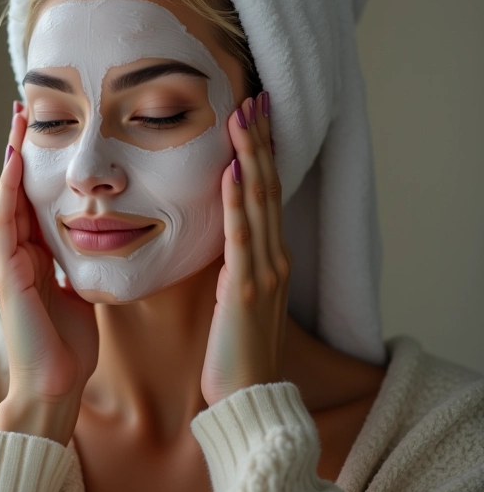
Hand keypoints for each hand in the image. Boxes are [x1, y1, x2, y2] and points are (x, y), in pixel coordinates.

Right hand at [0, 102, 98, 444]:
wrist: (56, 387)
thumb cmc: (69, 346)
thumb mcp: (79, 294)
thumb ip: (78, 268)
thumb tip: (97, 247)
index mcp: (35, 257)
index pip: (33, 201)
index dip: (38, 166)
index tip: (48, 131)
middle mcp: (17, 254)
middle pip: (17, 190)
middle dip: (20, 150)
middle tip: (25, 109)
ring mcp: (8, 263)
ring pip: (7, 199)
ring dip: (12, 159)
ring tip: (18, 121)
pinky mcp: (8, 274)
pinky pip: (6, 224)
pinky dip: (10, 191)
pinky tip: (18, 161)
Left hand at [201, 91, 292, 405]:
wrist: (247, 395)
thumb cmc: (235, 347)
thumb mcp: (235, 294)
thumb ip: (232, 262)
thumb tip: (219, 234)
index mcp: (268, 255)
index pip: (265, 191)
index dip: (262, 151)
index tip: (254, 115)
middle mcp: (273, 255)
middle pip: (267, 185)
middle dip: (261, 140)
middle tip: (255, 97)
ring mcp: (265, 270)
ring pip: (258, 201)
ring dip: (251, 155)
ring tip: (244, 116)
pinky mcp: (247, 288)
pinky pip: (241, 235)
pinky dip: (237, 200)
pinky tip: (232, 170)